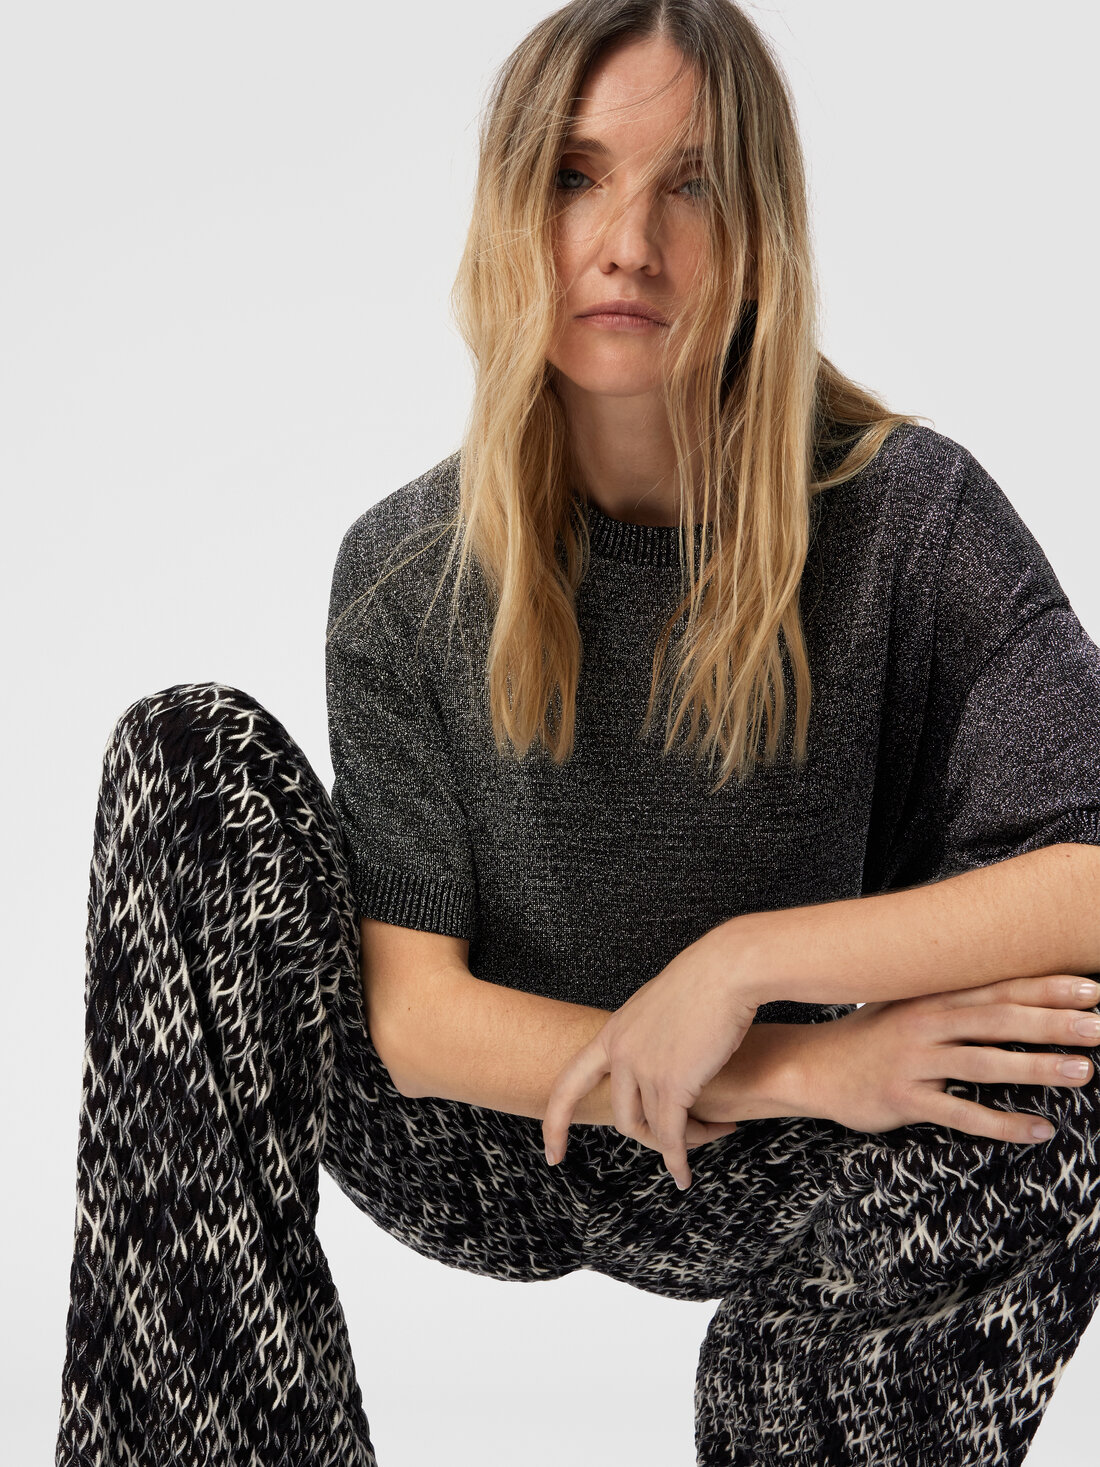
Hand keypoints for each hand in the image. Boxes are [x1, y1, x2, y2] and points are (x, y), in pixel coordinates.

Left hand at [542, 935, 759, 1189]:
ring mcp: (643, 1069)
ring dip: (682, 1140)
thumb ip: (645, 1038)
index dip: (556, 1121)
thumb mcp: (656, 1008)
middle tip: (680, 1141)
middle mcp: (620, 1053)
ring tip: (711, 1133)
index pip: (569, 1083)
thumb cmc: (703, 982)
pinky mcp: (673, 1082)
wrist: (725, 970)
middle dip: (651, 1136)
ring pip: (654, 1126)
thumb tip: (652, 1063)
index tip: (552, 1152)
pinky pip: (672, 1134)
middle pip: (622, 1116)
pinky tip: (684, 1175)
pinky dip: (677, 1159)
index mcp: (612, 1034)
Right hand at [792, 972, 1099, 1142]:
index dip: (1045, 987)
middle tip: (1099, 1027)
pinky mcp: (902, 1098)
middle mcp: (925, 1022)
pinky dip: (1002, 1123)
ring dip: (1036, 1066)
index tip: (1091, 989)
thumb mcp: (908, 1006)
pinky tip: (1039, 1130)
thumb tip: (1011, 993)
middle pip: (998, 1019)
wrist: (813, 1067)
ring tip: (1083, 1072)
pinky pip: (960, 1113)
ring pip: (984, 1062)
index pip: (998, 987)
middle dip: (1053, 1022)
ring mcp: (913, 1060)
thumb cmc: (871, 1038)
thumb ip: (954, 998)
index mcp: (932, 996)